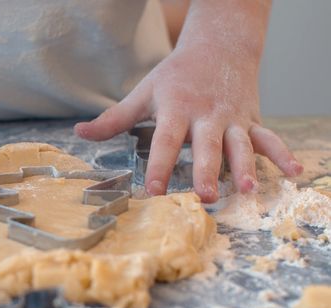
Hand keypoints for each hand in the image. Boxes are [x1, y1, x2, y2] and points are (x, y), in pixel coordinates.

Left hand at [75, 42, 302, 202]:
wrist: (219, 45)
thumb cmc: (176, 75)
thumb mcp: (144, 92)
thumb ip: (114, 117)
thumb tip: (78, 132)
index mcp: (176, 108)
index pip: (165, 140)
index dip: (158, 165)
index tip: (153, 191)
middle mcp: (206, 114)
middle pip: (207, 145)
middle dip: (207, 171)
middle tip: (205, 196)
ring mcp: (232, 117)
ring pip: (240, 144)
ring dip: (247, 166)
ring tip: (249, 189)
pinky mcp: (251, 119)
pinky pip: (268, 137)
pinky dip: (281, 153)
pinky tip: (294, 172)